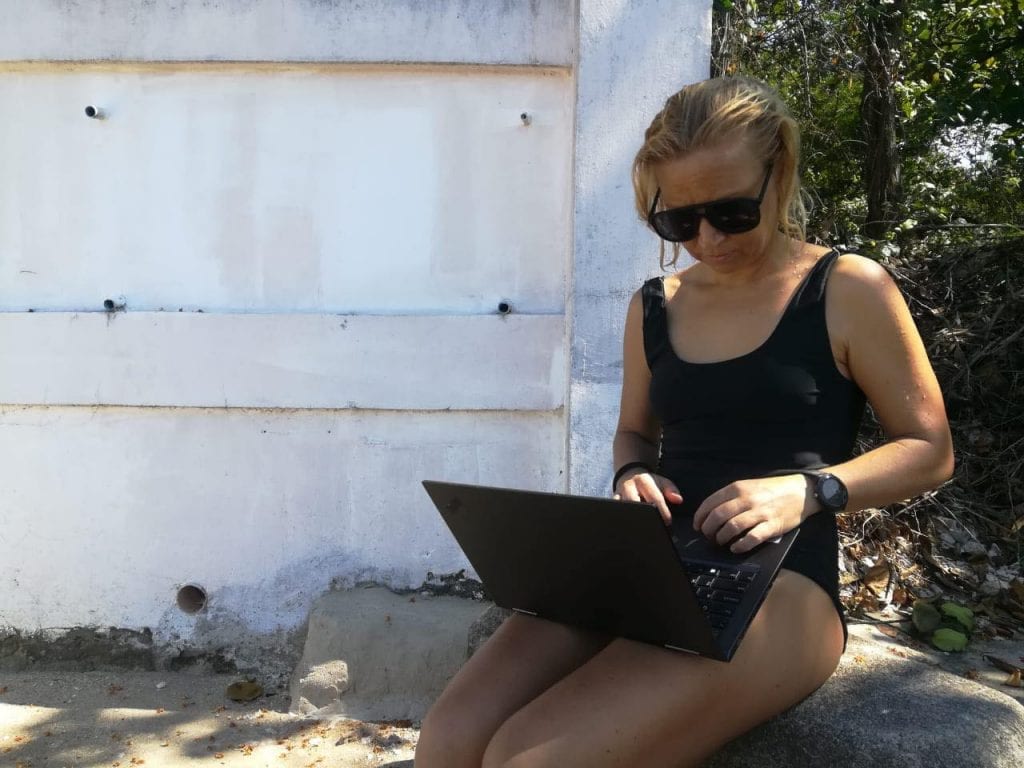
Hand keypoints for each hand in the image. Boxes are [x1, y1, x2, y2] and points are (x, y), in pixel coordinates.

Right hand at [613, 469, 682, 524]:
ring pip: (621, 507)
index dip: (662, 511)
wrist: (630, 474)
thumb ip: (671, 490)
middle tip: (652, 528)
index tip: (667, 522)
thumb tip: (679, 500)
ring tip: (639, 531)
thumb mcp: (662, 482)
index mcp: (643, 481)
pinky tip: (626, 529)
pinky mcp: (612, 501)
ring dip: (629, 518)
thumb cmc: (649, 483)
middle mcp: (629, 487)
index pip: (654, 497)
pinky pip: (612, 510)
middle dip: (643, 515)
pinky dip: (618, 518)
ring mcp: (619, 494)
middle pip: (634, 502)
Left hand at [692, 474, 816, 552]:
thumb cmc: (772, 490)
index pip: (710, 503)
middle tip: (708, 536)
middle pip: (718, 516)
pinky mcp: (772, 525)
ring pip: (732, 527)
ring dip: (722, 538)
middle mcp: (747, 499)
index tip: (698, 526)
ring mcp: (760, 512)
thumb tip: (710, 512)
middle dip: (709, 530)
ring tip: (721, 542)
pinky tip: (735, 548)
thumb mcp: (748, 485)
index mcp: (738, 488)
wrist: (801, 491)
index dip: (700, 517)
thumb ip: (731, 496)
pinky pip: (752, 538)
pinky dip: (740, 545)